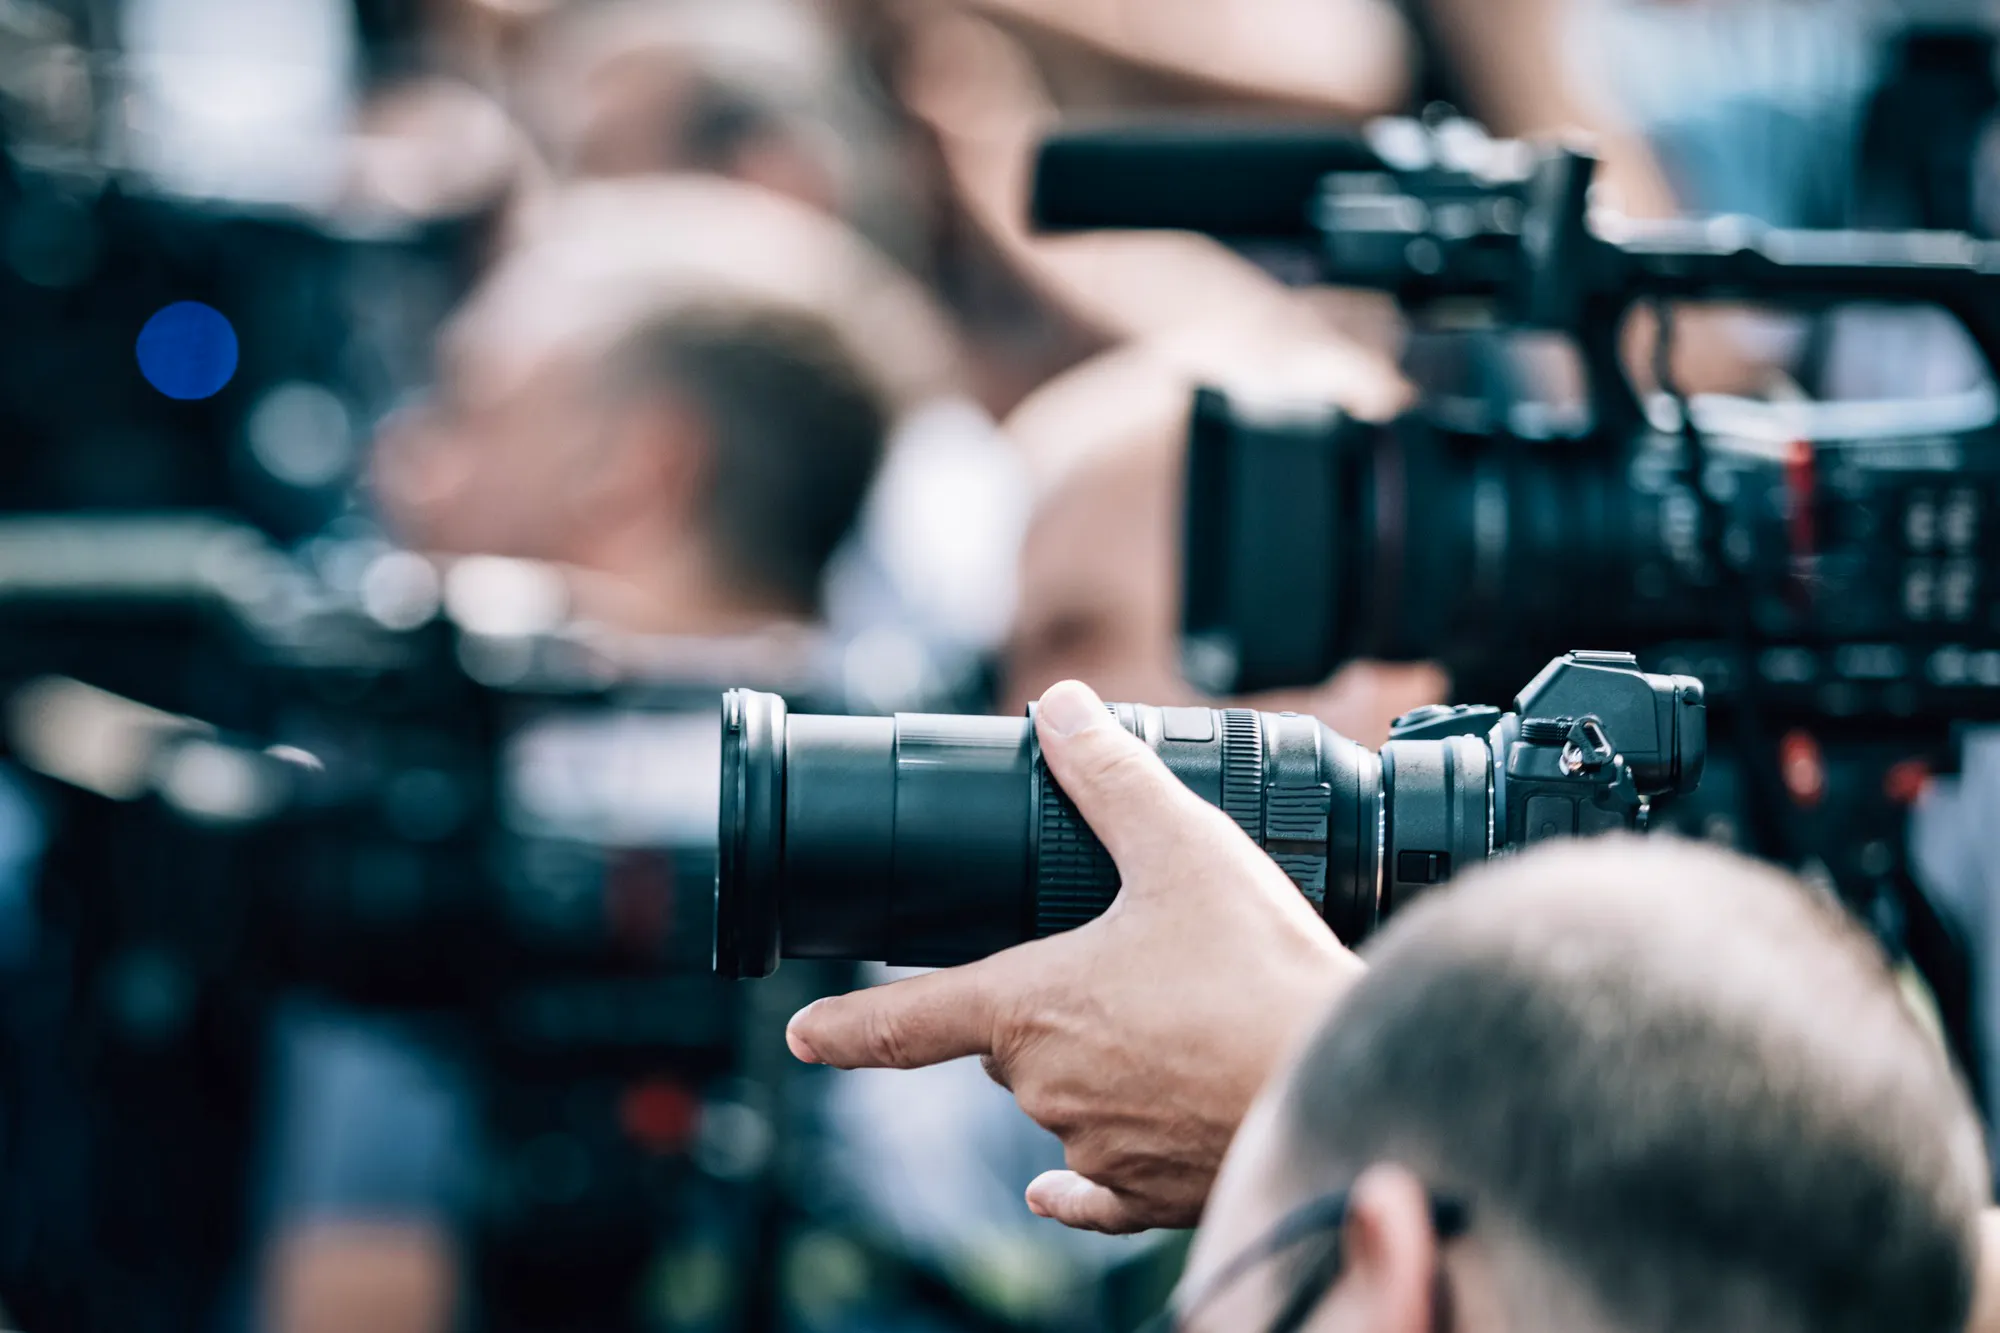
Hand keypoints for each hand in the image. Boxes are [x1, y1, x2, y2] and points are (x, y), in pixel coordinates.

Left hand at [785, 680, 1363, 1231]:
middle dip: (1039, 1002)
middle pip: (1006, 1040)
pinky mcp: (1152, 1195)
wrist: (1352, 1084)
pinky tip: (1069, 1176)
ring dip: (1091, 1063)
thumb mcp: (1183, 848)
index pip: (909, 1021)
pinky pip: (1094, 1189)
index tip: (804, 1034)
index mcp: (1030, 1008)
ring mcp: (1097, 1148)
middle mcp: (1046, 1087)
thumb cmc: (1262, 973)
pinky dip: (1081, 1178)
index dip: (848, 1025)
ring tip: (1176, 1019)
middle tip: (1120, 964)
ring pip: (1061, 1097)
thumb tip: (1059, 708)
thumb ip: (1112, 777)